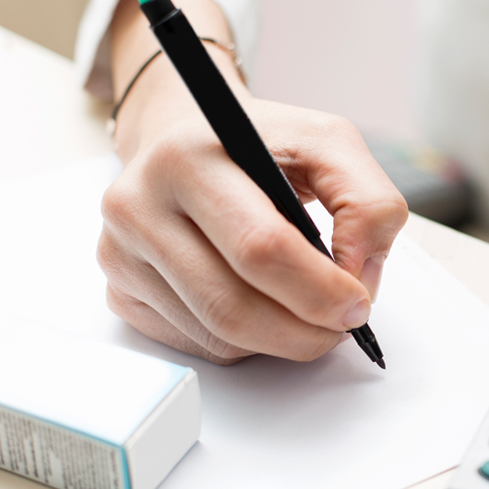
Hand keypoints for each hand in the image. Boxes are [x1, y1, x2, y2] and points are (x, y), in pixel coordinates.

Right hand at [97, 0, 406, 364]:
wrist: (186, 144)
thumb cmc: (258, 146)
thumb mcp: (327, 143)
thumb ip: (367, 201)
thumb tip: (358, 276)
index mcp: (186, 157)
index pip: (260, 247)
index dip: (319, 289)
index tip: (357, 303)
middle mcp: (138, 205)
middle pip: (233, 306)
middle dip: (305, 330)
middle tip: (342, 325)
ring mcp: (121, 254)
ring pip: (218, 336)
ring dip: (281, 341)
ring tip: (311, 315)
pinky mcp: (122, 293)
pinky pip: (199, 345)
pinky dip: (248, 343)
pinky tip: (263, 307)